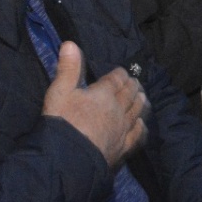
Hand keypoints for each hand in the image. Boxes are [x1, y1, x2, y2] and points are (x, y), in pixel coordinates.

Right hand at [42, 42, 146, 167]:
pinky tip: (141, 124)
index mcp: (104, 93)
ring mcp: (123, 128)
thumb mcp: (60, 92)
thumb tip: (70, 44)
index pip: (117, 79)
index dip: (120, 74)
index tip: (121, 72)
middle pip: (130, 93)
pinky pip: (138, 133)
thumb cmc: (62, 122)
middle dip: (132, 85)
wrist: (68, 158)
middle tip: (134, 82)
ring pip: (137, 110)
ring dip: (140, 101)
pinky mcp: (124, 146)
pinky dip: (141, 125)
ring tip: (142, 96)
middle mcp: (118, 109)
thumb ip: (68, 68)